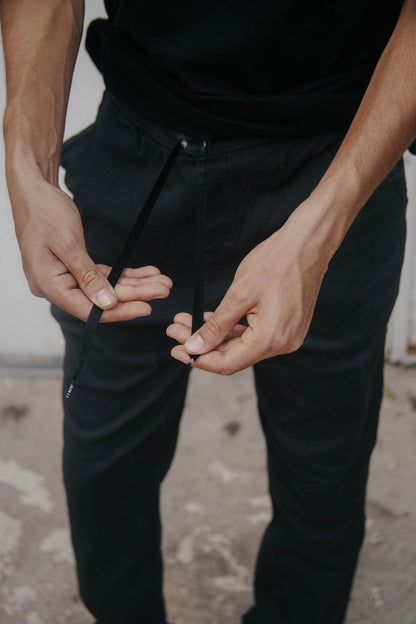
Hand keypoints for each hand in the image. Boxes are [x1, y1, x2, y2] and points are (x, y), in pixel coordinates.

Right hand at [9, 171, 171, 320]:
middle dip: (135, 294)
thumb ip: (88, 276)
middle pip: (101, 299)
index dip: (118, 311)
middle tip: (163, 289)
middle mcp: (56, 287)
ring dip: (134, 285)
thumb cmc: (44, 212)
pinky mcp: (74, 268)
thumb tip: (108, 303)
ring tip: (161, 281)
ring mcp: (65, 278)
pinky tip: (146, 273)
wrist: (34, 191)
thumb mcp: (68, 243)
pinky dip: (124, 275)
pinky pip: (102, 276)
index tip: (146, 307)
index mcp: (48, 286)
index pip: (87, 310)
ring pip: (105, 288)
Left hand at [167, 207, 331, 373]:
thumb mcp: (239, 294)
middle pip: (233, 356)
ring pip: (242, 346)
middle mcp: (282, 345)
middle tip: (176, 329)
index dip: (198, 359)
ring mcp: (287, 337)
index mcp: (270, 340)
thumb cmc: (276, 262)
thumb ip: (216, 326)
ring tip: (187, 321)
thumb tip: (195, 348)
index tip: (176, 349)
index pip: (227, 363)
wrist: (307, 244)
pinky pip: (254, 337)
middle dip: (202, 344)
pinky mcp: (287, 327)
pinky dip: (233, 330)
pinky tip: (212, 319)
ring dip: (215, 337)